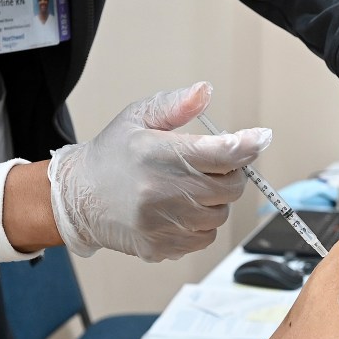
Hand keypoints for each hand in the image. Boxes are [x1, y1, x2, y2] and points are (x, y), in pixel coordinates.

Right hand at [48, 82, 271, 260]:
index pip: (222, 153)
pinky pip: (205, 237)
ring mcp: (165, 224)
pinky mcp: (164, 246)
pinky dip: (202, 224)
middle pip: (230, 187)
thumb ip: (175, 106)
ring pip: (220, 214)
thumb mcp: (137, 118)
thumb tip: (205, 92)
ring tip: (188, 189)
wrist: (78, 199)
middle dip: (230, 174)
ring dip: (214, 201)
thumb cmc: (111, 156)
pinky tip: (180, 211)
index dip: (248, 145)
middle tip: (212, 166)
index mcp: (159, 155)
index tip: (261, 138)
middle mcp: (164, 192)